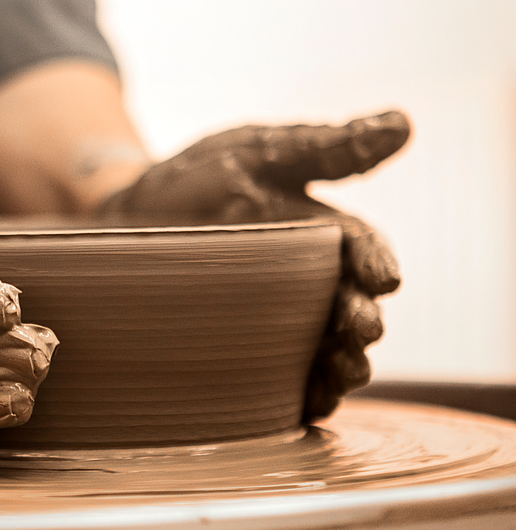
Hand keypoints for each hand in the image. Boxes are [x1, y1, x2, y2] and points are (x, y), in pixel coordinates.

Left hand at [100, 111, 409, 419]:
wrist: (125, 219)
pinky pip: (285, 382)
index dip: (375, 263)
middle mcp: (309, 282)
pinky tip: (311, 405)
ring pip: (325, 350)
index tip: (383, 279)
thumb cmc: (196, 180)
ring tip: (346, 371)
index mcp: (321, 231)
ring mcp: (279, 321)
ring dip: (343, 364)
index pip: (361, 248)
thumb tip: (403, 124)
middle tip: (361, 329)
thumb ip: (323, 148)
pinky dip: (304, 396)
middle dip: (361, 321)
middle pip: (349, 307)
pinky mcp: (248, 353)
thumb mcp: (256, 154)